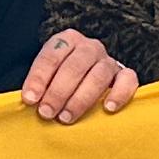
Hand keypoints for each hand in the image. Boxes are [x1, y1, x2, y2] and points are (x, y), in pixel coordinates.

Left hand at [20, 30, 136, 119]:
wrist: (86, 80)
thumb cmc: (61, 82)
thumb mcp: (47, 76)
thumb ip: (39, 86)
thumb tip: (30, 101)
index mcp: (66, 40)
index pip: (51, 56)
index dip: (39, 78)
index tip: (30, 99)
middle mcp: (89, 47)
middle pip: (75, 65)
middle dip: (58, 91)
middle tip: (47, 113)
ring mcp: (109, 60)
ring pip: (98, 75)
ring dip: (81, 98)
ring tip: (67, 118)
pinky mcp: (125, 75)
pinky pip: (128, 80)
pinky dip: (119, 94)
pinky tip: (108, 109)